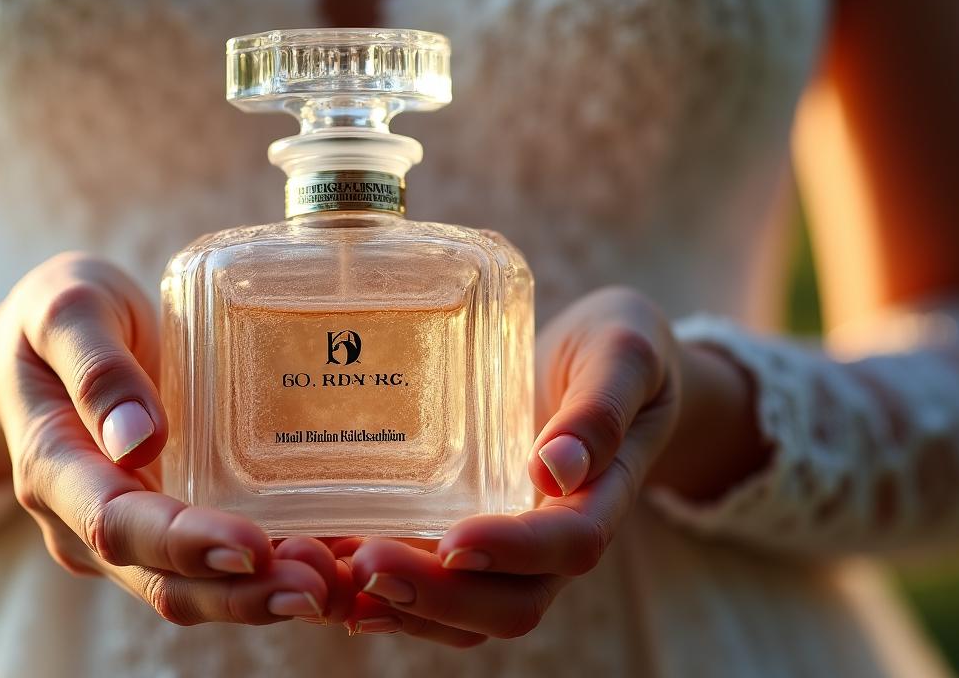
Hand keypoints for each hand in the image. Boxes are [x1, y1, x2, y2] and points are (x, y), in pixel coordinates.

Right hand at [0, 252, 335, 625]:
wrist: (43, 347)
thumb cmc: (55, 317)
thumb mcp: (65, 311)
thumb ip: (96, 367)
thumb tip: (138, 438)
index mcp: (54, 469)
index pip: (117, 524)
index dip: (184, 544)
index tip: (250, 548)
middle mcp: (84, 524)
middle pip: (163, 580)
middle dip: (240, 593)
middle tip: (315, 588)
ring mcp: (127, 539)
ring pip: (194, 589)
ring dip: (261, 598)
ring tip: (331, 588)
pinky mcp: (166, 534)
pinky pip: (215, 571)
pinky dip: (270, 580)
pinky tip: (330, 572)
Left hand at [344, 286, 683, 644]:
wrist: (605, 359)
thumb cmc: (620, 345)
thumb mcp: (623, 353)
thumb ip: (602, 404)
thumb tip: (557, 467)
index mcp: (603, 494)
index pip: (569, 544)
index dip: (513, 551)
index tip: (454, 542)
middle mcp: (555, 536)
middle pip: (511, 602)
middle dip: (439, 597)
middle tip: (369, 565)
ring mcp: (512, 544)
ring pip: (468, 612)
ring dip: (404, 607)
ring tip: (338, 579)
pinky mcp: (470, 532)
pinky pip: (437, 585)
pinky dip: (388, 594)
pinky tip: (335, 577)